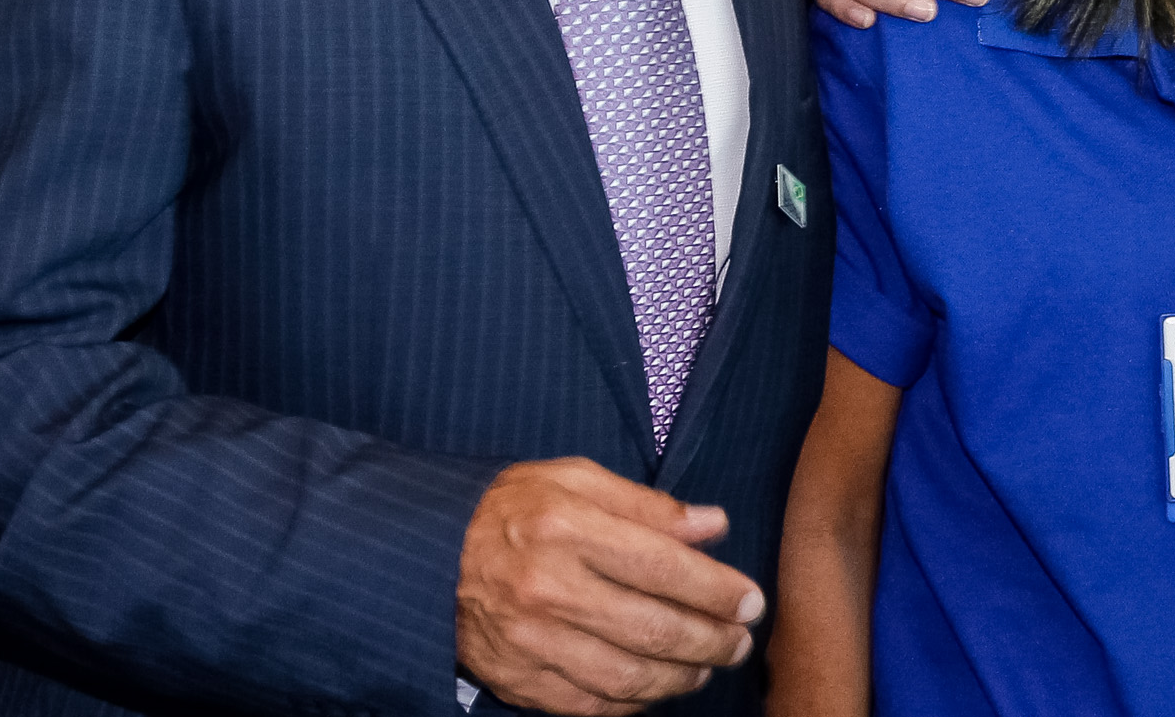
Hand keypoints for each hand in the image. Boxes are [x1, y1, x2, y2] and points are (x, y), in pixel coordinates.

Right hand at [456, 459, 764, 715]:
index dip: (719, 590)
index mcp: (567, 529)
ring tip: (706, 667)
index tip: (751, 602)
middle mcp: (548, 589)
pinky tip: (655, 689)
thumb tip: (713, 526)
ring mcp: (529, 640)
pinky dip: (631, 703)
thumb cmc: (511, 509)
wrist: (424, 552)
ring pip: (626, 676)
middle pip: (653, 629)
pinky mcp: (514, 677)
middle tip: (740, 642)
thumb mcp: (575, 480)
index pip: (666, 567)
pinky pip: (587, 705)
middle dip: (712, 642)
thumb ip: (648, 505)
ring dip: (680, 679)